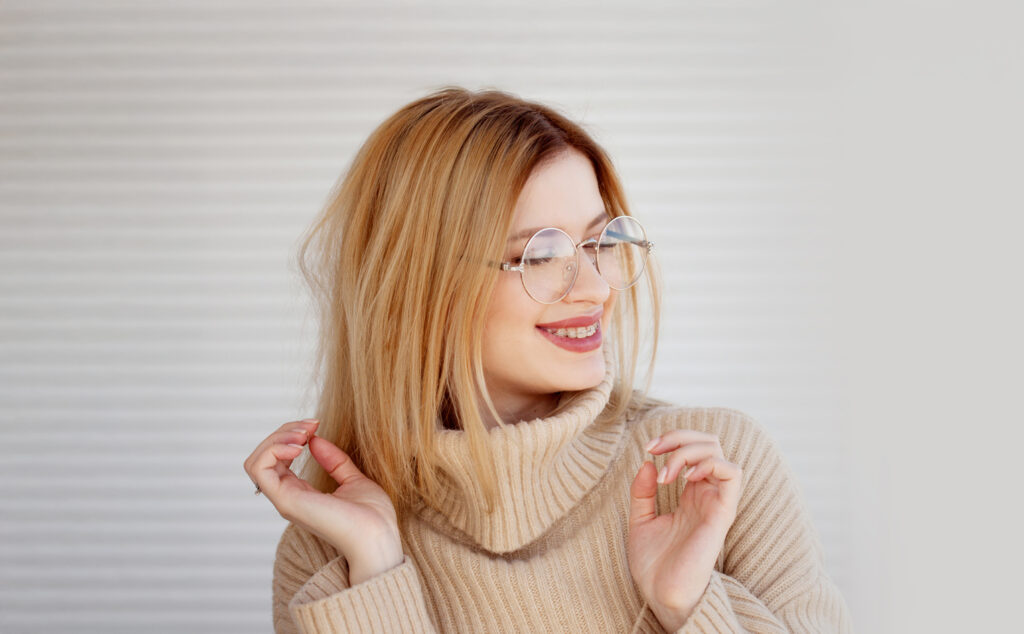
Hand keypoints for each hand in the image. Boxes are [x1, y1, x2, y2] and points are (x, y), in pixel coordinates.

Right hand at [243, 419, 404, 584]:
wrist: (378, 535)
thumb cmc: (372, 517)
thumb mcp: (353, 479)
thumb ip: (334, 461)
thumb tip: (315, 440)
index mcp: (301, 493)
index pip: (276, 460)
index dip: (290, 436)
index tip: (315, 425)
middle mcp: (289, 497)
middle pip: (263, 457)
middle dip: (283, 432)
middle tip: (310, 426)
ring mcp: (285, 500)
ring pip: (255, 462)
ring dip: (276, 439)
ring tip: (303, 435)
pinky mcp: (287, 501)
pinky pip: (259, 470)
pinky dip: (273, 450)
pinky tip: (299, 447)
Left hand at [627, 430, 742, 630]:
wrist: (662, 594)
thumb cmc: (654, 565)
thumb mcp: (640, 520)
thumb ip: (643, 492)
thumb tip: (648, 463)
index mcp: (690, 495)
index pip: (695, 448)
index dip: (672, 439)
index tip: (648, 449)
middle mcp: (706, 495)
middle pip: (710, 442)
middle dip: (680, 436)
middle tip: (655, 449)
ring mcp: (716, 502)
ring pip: (719, 452)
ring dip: (688, 451)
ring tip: (667, 473)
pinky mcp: (722, 513)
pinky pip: (732, 474)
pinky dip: (709, 464)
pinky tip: (685, 478)